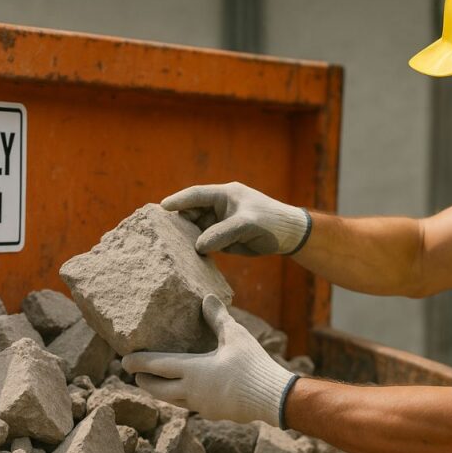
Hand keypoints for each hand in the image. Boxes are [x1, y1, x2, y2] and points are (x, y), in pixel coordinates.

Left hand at [122, 295, 297, 426]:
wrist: (272, 398)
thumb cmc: (252, 365)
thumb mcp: (235, 336)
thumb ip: (218, 318)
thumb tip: (207, 297)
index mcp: (192, 371)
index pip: (156, 367)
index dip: (138, 363)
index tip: (123, 361)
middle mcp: (191, 391)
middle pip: (158, 389)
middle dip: (144, 381)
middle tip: (135, 374)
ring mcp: (201, 406)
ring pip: (172, 400)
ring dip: (161, 392)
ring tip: (156, 384)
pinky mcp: (214, 413)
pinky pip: (190, 405)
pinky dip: (181, 398)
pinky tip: (188, 393)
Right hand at [161, 182, 310, 254]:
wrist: (290, 236)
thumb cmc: (271, 222)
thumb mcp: (247, 224)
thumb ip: (222, 233)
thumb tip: (198, 246)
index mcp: (224, 195)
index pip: (196, 195)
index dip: (178, 201)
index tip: (161, 208)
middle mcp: (219, 207)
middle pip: (192, 213)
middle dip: (178, 222)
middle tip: (162, 235)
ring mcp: (221, 223)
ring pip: (197, 230)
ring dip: (187, 238)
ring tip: (171, 248)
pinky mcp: (224, 239)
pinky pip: (206, 243)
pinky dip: (198, 249)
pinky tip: (187, 258)